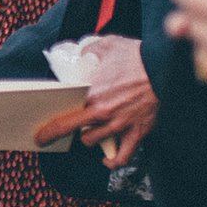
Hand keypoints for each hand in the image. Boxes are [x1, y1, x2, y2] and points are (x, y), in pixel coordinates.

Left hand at [32, 35, 158, 165]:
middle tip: (45, 138)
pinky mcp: (138, 132)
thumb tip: (82, 54)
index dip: (49, 127)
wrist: (167, 68)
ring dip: (87, 137)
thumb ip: (90, 51)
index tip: (39, 133)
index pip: (64, 117)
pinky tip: (106, 159)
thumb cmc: (139, 57)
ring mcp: (121, 125)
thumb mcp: (109, 45)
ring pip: (93, 141)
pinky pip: (123, 156)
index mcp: (92, 94)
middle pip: (73, 131)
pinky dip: (113, 161)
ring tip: (85, 132)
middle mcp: (104, 113)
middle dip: (56, 135)